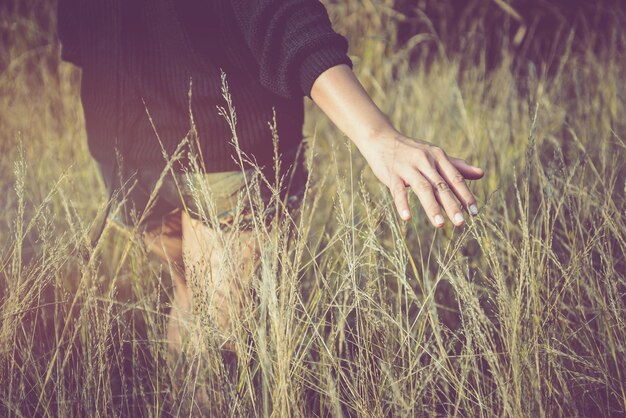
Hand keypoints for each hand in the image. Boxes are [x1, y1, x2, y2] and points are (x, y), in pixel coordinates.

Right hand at [357, 132, 483, 226]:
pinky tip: (406, 218)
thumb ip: (456, 166)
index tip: (474, 213)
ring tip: (440, 224)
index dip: (465, 195)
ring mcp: (408, 168)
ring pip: (423, 188)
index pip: (455, 178)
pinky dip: (402, 204)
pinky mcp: (392, 174)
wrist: (381, 138)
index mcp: (438, 157)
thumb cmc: (411, 150)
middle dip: (452, 205)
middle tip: (461, 223)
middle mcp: (425, 161)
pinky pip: (398, 191)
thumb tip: (481, 174)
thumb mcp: (434, 155)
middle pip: (441, 185)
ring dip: (432, 207)